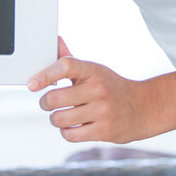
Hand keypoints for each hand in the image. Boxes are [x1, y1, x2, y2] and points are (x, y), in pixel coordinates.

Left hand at [27, 37, 149, 143]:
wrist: (143, 107)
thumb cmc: (111, 87)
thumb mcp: (94, 70)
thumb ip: (71, 60)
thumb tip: (55, 40)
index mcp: (93, 70)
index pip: (65, 66)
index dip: (46, 74)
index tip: (32, 83)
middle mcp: (98, 89)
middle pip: (56, 98)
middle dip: (46, 102)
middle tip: (48, 102)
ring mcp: (102, 111)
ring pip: (60, 119)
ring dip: (55, 119)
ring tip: (61, 115)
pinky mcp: (104, 131)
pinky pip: (71, 134)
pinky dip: (66, 132)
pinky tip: (73, 126)